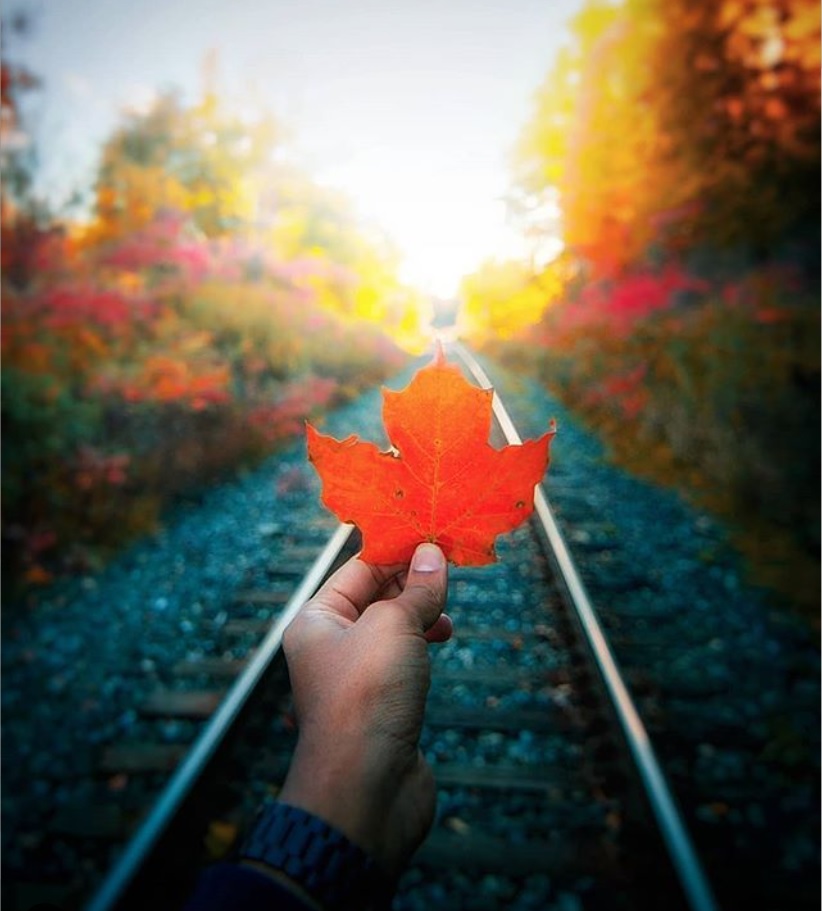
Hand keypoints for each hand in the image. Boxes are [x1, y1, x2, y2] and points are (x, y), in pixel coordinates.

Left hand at [279, 543, 451, 877]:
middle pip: (375, 596)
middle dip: (412, 580)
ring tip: (447, 609)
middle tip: (449, 566)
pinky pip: (405, 658)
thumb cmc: (367, 697)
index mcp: (317, 620)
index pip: (358, 569)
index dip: (396, 549)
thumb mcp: (393, 626)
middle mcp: (331, 645)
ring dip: (421, 612)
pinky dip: (424, 643)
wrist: (366, 790)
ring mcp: (357, 676)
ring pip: (393, 627)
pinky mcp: (383, 703)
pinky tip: (443, 638)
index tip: (433, 535)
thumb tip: (433, 555)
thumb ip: (416, 589)